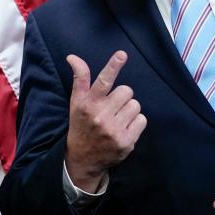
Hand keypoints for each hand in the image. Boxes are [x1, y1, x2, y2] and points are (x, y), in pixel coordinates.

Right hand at [64, 51, 146, 191]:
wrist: (82, 159)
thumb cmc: (81, 125)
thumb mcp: (76, 102)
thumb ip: (79, 79)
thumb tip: (72, 57)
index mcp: (88, 104)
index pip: (102, 81)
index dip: (113, 66)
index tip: (122, 54)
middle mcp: (100, 116)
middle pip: (127, 91)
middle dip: (122, 97)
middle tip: (113, 107)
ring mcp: (114, 130)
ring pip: (136, 105)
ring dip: (129, 110)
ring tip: (118, 118)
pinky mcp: (126, 142)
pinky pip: (142, 120)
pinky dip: (136, 123)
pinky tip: (124, 128)